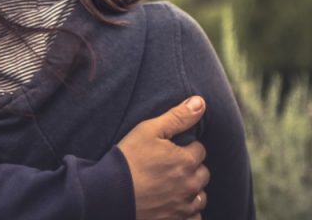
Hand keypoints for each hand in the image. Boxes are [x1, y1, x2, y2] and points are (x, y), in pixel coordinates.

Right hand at [118, 96, 209, 219]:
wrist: (108, 194)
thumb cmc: (127, 160)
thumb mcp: (149, 130)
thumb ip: (178, 116)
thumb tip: (201, 102)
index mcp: (186, 161)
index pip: (199, 149)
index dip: (185, 147)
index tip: (171, 149)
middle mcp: (190, 185)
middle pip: (203, 173)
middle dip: (192, 168)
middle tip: (171, 167)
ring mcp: (183, 207)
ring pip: (200, 197)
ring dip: (192, 190)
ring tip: (174, 186)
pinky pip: (194, 218)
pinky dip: (190, 213)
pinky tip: (176, 206)